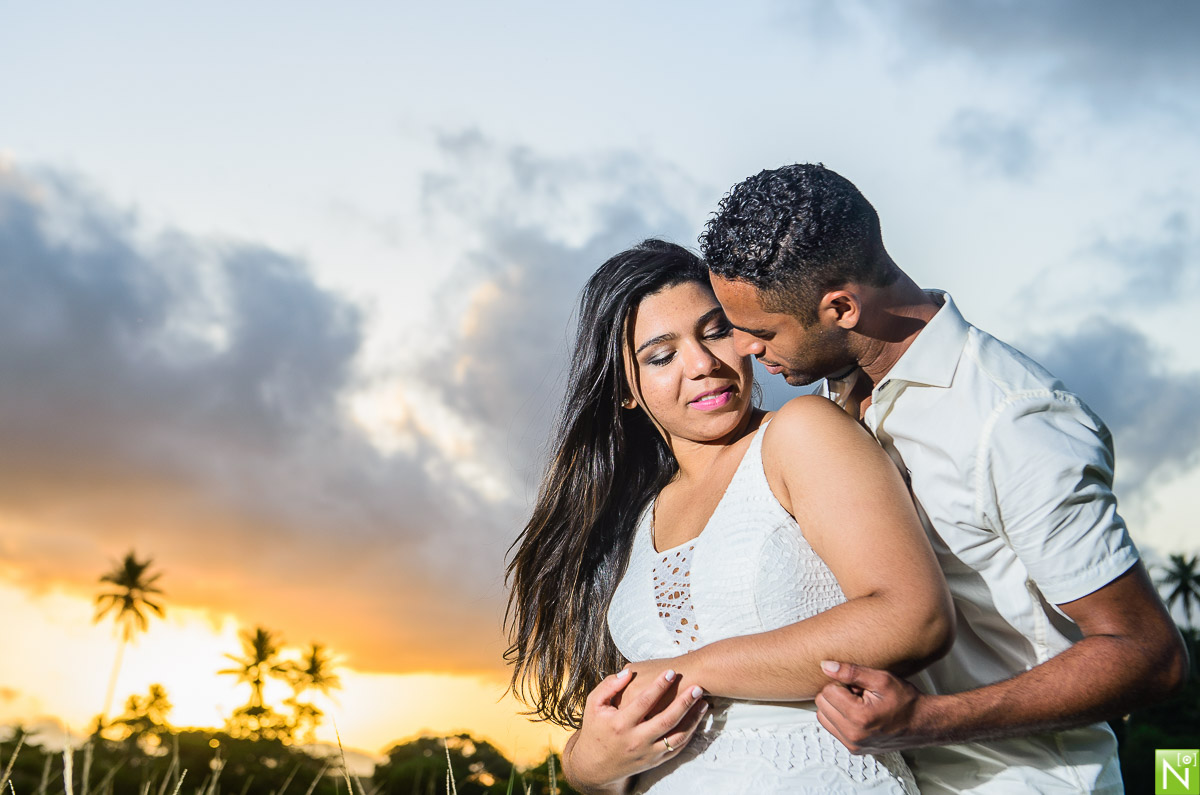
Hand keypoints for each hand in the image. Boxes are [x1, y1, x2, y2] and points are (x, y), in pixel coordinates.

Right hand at [564, 666, 707, 793]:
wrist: (595, 765)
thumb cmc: (596, 730)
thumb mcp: (593, 705)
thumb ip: (609, 686)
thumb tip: (627, 673)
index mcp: (620, 724)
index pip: (644, 702)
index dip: (659, 686)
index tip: (671, 672)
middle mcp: (635, 740)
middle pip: (665, 720)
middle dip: (684, 702)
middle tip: (697, 686)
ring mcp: (647, 752)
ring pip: (676, 737)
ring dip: (693, 719)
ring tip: (703, 702)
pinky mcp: (655, 761)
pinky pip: (676, 748)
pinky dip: (689, 734)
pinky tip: (696, 720)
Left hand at [814, 660, 935, 753]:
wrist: (922, 723)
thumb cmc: (906, 701)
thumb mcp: (881, 679)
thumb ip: (850, 672)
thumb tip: (826, 666)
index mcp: (859, 717)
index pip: (827, 691)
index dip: (841, 683)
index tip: (858, 686)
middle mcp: (853, 735)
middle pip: (822, 704)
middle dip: (836, 694)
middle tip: (858, 694)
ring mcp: (853, 744)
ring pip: (823, 716)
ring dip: (835, 706)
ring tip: (857, 703)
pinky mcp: (853, 748)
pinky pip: (831, 728)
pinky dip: (839, 718)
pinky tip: (856, 713)